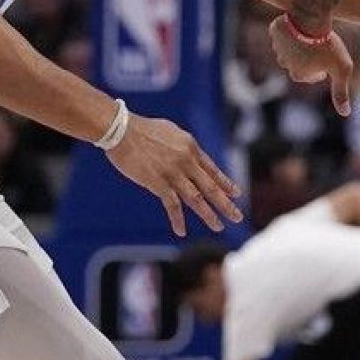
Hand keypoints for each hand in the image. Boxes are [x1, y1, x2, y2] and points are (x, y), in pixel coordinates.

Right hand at [106, 113, 242, 236]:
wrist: (121, 130)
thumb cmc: (142, 129)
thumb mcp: (171, 132)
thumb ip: (183, 146)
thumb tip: (189, 155)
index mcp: (191, 147)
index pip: (212, 170)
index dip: (225, 183)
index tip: (236, 194)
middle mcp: (187, 161)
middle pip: (211, 186)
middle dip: (226, 203)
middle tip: (238, 216)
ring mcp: (174, 173)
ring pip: (196, 199)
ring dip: (209, 214)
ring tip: (219, 226)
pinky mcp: (158, 183)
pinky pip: (172, 205)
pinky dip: (177, 219)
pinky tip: (182, 231)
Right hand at [268, 15, 355, 114]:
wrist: (312, 17)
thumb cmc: (328, 45)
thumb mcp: (341, 69)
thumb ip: (341, 92)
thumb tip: (345, 113)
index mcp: (298, 74)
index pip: (309, 76)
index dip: (319, 71)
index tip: (326, 66)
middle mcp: (284, 63)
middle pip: (297, 63)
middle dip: (307, 60)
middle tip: (319, 50)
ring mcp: (278, 46)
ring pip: (288, 49)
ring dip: (297, 46)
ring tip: (310, 38)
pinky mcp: (274, 31)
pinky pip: (281, 34)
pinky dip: (289, 32)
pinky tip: (299, 27)